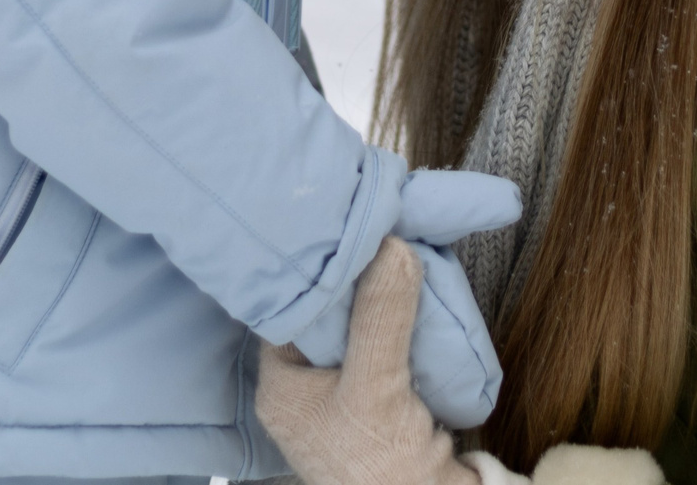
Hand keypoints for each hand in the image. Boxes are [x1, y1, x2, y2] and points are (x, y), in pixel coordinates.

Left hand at [259, 238, 481, 484]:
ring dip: (381, 304)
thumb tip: (390, 246)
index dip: (314, 274)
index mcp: (281, 388)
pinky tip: (415, 299)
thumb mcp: (376, 385)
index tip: (343, 234)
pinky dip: (400, 329)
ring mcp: (340, 400)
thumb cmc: (382, 465)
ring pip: (357, 334)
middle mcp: (303, 393)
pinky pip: (383, 351)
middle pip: (325, 321)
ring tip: (398, 256)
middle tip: (378, 237)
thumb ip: (380, 318)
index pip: (288, 312)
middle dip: (355, 284)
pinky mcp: (376, 406)